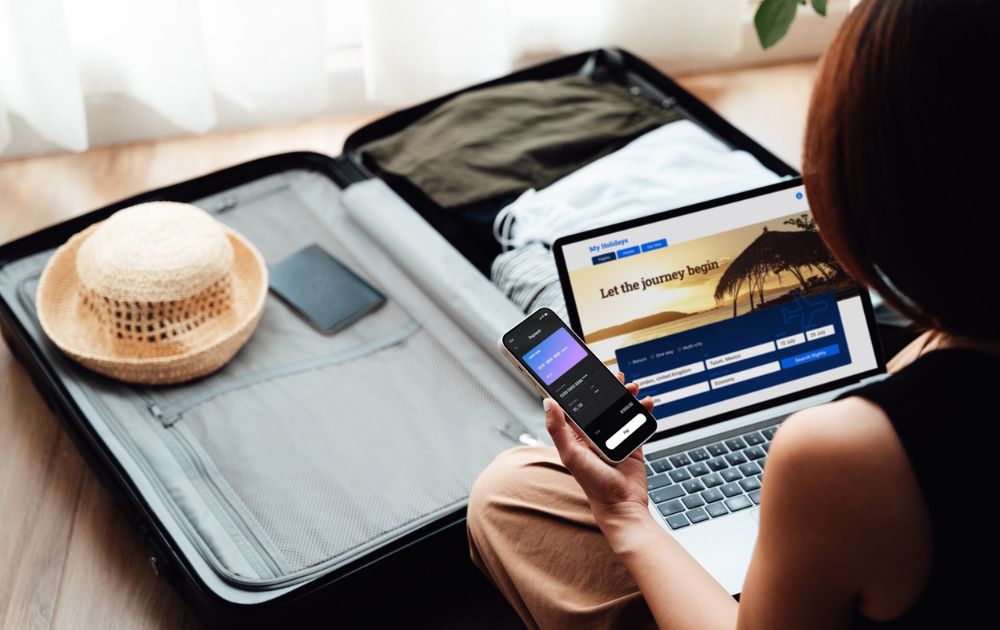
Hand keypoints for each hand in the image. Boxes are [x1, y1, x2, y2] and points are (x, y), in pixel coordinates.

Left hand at [544, 373, 654, 528]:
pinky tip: (646, 403)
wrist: (623, 505)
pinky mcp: (632, 442)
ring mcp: (614, 437)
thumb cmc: (594, 485)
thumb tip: (548, 402)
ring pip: (620, 409)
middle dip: (608, 388)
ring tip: (631, 386)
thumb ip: (558, 429)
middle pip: (601, 403)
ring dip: (626, 396)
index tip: (581, 371)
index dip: (578, 388)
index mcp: (577, 435)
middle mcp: (595, 434)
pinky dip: (642, 410)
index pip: (576, 405)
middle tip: (614, 375)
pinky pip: (637, 420)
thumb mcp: (571, 455)